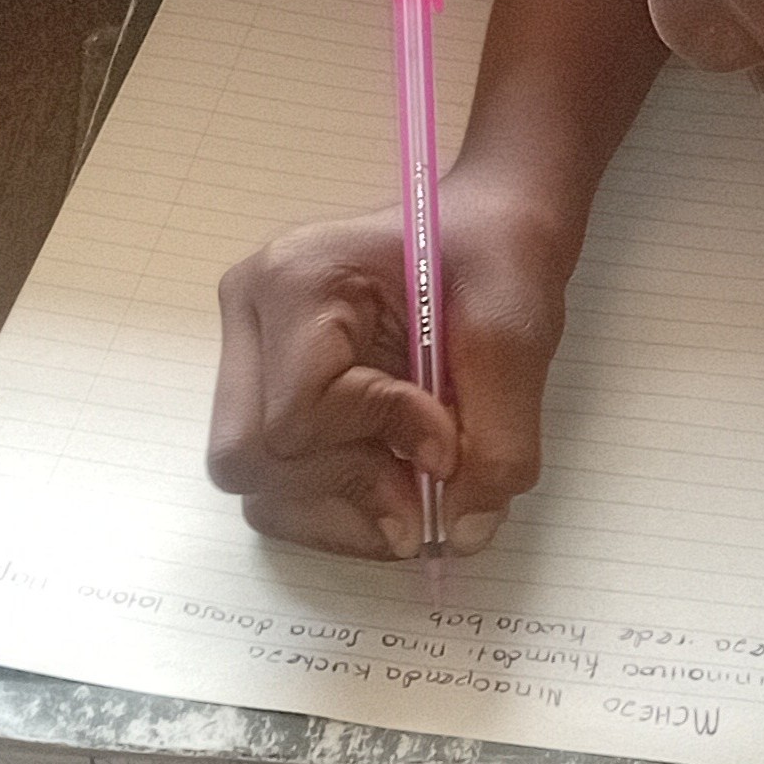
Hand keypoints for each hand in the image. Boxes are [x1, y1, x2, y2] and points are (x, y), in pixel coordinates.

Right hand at [206, 169, 572, 559]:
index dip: (378, 440)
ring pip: (254, 484)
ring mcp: (251, 354)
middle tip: (421, 493)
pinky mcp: (269, 390)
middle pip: (248, 458)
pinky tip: (391, 482)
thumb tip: (464, 533)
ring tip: (412, 491)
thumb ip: (497, 443)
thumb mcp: (515, 339)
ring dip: (339, 508)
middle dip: (343, 489)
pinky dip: (334, 503)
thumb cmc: (497, 258)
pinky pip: (276, 483)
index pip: (298, 412)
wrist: (490, 230)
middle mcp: (251, 315)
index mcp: (297, 280)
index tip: (447, 441)